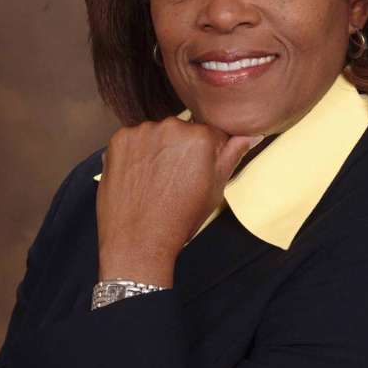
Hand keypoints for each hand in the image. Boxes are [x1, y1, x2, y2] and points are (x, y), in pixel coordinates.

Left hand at [96, 117, 262, 286]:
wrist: (138, 241)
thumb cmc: (179, 219)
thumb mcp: (215, 190)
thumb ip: (232, 156)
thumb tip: (249, 135)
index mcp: (200, 136)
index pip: (211, 133)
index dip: (207, 154)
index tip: (198, 172)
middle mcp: (171, 127)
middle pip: (182, 131)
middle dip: (181, 150)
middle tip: (175, 180)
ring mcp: (142, 132)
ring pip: (157, 135)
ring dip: (157, 150)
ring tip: (155, 181)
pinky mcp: (119, 140)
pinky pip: (133, 140)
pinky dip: (135, 154)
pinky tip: (139, 177)